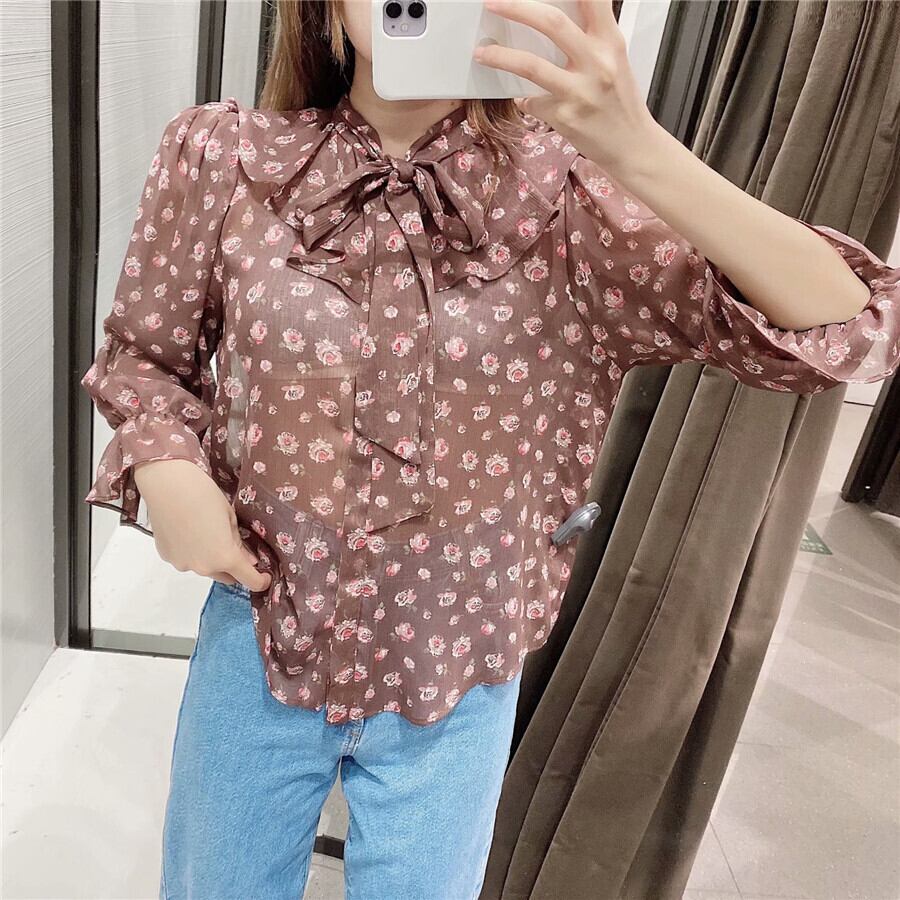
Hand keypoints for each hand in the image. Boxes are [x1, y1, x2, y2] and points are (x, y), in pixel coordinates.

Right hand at [133, 458, 271, 591]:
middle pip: (226, 577)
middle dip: (234, 568)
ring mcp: (183, 564)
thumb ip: (239, 543)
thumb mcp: (230, 518)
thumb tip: (247, 560)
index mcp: (225, 558)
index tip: (264, 576)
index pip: (250, 580)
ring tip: (208, 533)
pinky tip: (189, 531)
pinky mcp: (167, 556)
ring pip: (205, 568)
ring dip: (211, 559)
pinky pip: (186, 560)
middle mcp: (204, 567)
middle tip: (237, 549)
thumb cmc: (203, 495)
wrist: (167, 484)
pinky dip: (192, 552)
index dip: (260, 580)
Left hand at [473, 0, 661, 175]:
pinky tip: (524, 98)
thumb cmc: (621, 103)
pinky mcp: (565, 116)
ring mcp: (579, 90)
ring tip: (482, 53)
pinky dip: (524, 98)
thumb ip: (589, 39)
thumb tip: (551, 22)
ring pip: (530, 64)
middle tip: (492, 4)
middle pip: (551, 22)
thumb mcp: (614, 61)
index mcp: (610, 42)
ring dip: (500, 56)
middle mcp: (596, 62)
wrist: (632, 146)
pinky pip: (532, 101)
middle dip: (515, 7)